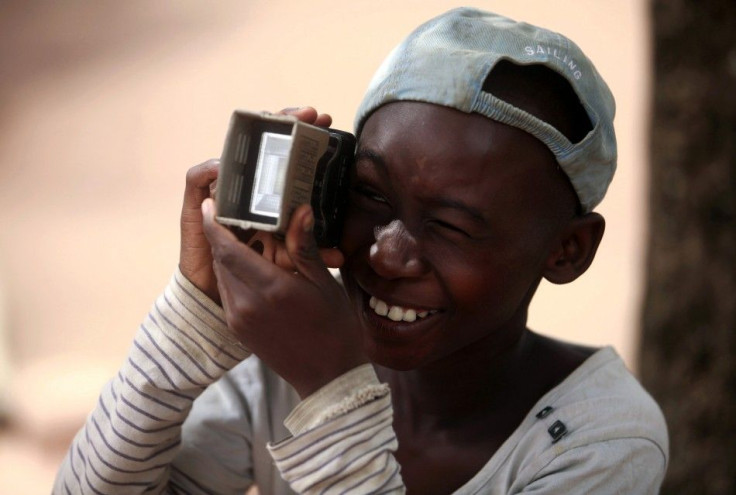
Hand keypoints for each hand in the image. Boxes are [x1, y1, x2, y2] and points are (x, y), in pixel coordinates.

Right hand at [178, 107, 338, 303]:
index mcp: (270, 192)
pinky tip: (225, 165)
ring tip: (272, 123)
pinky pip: (198, 178)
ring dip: (250, 136)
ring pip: (233, 153)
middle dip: (284, 122)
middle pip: (262, 143)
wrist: (218, 293)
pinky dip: (211, 168)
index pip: (286, 153)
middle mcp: (246, 185)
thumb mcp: (288, 259)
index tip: (327, 121)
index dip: (304, 134)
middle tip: (309, 114)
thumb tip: (340, 254)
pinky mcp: (197, 203)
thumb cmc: (255, 270)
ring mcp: (221, 190)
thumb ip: (310, 252)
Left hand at [202, 198, 366, 397]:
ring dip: (231, 255)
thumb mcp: (323, 283)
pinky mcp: (237, 329)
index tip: (212, 202)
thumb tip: (300, 210)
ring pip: (223, 275)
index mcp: (269, 289)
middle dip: (227, 235)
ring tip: (253, 240)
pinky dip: (236, 274)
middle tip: (242, 216)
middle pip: (222, 259)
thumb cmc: (333, 327)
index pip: (228, 249)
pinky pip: (228, 292)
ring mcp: (238, 319)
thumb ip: (304, 247)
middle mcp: (246, 304)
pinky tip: (256, 268)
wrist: (327, 376)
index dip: (216, 223)